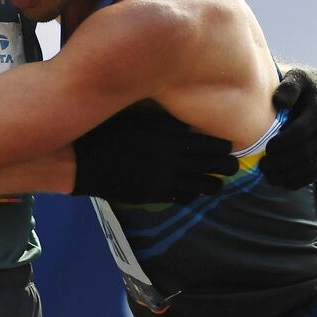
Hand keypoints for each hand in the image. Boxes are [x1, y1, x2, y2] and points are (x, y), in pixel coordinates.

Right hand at [73, 108, 237, 201]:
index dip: (222, 147)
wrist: (83, 161)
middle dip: (225, 167)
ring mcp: (161, 181)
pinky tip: (194, 193)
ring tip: (219, 184)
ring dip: (212, 185)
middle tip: (233, 166)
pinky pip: (179, 197)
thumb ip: (164, 123)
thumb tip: (188, 127)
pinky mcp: (151, 195)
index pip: (207, 144)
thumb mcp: (137, 119)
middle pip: (210, 166)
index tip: (229, 146)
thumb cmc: (108, 132)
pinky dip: (190, 195)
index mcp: (168, 139)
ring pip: (198, 186)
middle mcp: (170, 161)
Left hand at [260, 66, 316, 188]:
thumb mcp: (296, 77)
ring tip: (270, 177)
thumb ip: (288, 87)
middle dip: (282, 162)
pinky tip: (285, 184)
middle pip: (305, 152)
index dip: (282, 144)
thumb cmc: (303, 85)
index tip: (265, 149)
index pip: (300, 133)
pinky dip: (301, 180)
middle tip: (263, 166)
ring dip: (290, 175)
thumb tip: (279, 101)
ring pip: (312, 166)